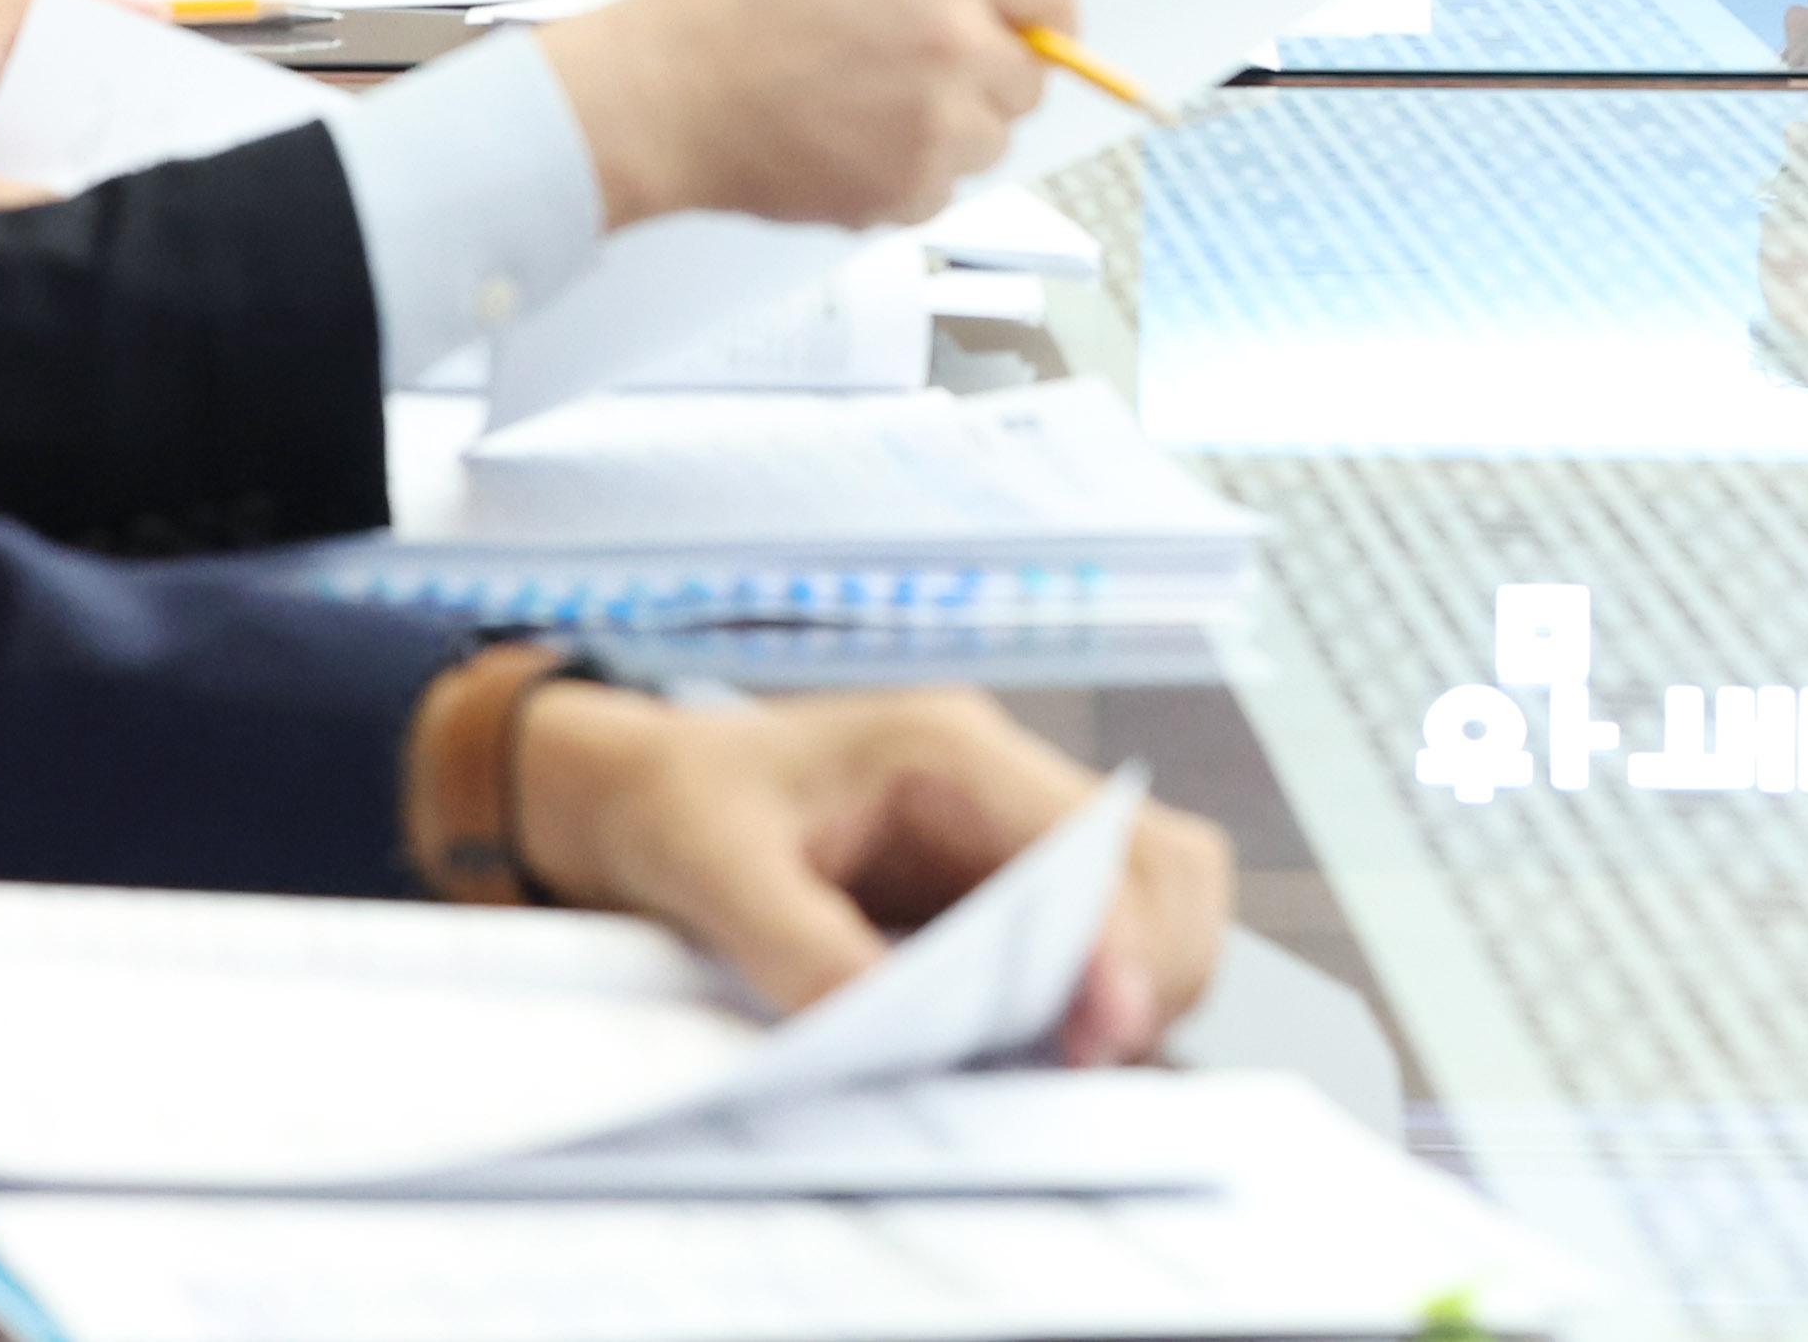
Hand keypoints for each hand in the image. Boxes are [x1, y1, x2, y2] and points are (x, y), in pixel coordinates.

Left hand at [511, 680, 1230, 1039]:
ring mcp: (1015, 826)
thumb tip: (885, 1027)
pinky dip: (1106, 988)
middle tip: (1092, 1058)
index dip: (1117, 935)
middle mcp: (1004, 778)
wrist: (645, 790)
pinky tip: (1044, 1041)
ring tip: (1077, 1056)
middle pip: (1161, 861)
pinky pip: (1105, 929)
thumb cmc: (680, 805)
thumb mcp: (713, 870)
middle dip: (1155, 965)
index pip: (1088, 837)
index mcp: (947, 749)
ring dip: (1144, 978)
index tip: (1104, 1028)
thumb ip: (802, 947)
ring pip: (1157, 892)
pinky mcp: (1005, 879)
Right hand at [538, 0, 1065, 228]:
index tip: (1024, 34)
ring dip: (944, 135)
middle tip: (915, 76)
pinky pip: (939, 192)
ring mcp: (936, 124)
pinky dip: (902, 181)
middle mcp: (955, 42)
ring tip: (859, 111)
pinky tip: (838, 148)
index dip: (1038, 19)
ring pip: (987, 143)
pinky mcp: (908, 191)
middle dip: (987, 80)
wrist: (659, 97)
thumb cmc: (727, 16)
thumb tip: (994, 11)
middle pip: (1031, 79)